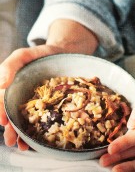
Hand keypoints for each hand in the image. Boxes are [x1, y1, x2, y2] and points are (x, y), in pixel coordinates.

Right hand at [0, 19, 97, 149]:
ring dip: (24, 134)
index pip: (4, 103)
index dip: (2, 112)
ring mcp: (39, 103)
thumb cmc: (40, 55)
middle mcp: (24, 98)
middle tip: (12, 141)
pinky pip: (46, 118)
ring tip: (24, 146)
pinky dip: (42, 129)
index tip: (4, 121)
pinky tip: (41, 139)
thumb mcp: (23, 55)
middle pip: (15, 116)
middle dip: (12, 130)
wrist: (62, 55)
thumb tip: (1, 84)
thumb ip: (10, 66)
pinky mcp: (52, 104)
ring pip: (28, 120)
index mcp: (14, 89)